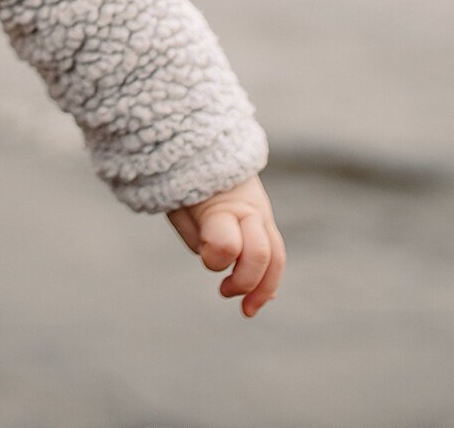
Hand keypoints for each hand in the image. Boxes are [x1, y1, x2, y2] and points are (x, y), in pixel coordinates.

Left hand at [167, 174, 285, 316]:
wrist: (203, 143)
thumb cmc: (184, 176)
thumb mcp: (177, 199)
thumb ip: (198, 232)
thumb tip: (220, 261)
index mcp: (222, 204)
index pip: (228, 243)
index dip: (216, 258)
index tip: (206, 259)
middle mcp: (250, 209)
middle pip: (263, 254)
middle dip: (247, 282)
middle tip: (223, 291)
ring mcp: (262, 213)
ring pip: (276, 256)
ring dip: (264, 287)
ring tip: (248, 309)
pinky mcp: (265, 219)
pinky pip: (275, 251)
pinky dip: (269, 277)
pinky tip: (259, 299)